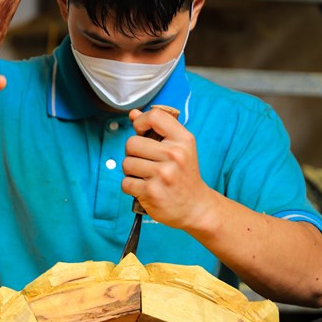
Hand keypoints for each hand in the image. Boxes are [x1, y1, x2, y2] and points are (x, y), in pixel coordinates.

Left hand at [122, 108, 215, 230]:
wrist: (196, 207)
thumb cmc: (184, 175)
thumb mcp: (180, 148)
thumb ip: (156, 129)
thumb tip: (133, 114)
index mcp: (183, 140)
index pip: (154, 116)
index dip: (140, 122)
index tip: (141, 133)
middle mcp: (175, 155)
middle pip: (131, 143)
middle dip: (133, 153)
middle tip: (146, 162)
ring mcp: (163, 174)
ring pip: (126, 163)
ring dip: (131, 171)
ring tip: (146, 176)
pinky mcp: (152, 191)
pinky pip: (126, 182)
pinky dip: (131, 186)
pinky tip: (144, 188)